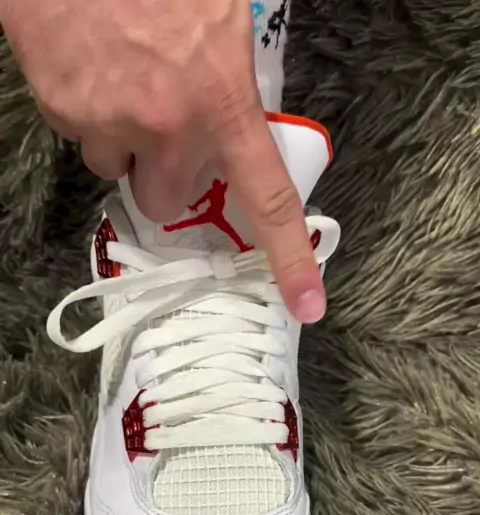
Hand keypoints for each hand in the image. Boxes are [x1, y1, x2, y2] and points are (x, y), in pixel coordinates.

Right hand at [1, 0, 325, 321]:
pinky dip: (85, 107)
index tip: (307, 304)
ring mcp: (109, 120)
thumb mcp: (220, 18)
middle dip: (164, 172)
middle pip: (165, 198)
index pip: (266, 198)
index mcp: (223, 100)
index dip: (289, 258)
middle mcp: (167, 125)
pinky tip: (90, 60)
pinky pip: (78, 132)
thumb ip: (228, 84)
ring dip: (121, 137)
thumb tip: (225, 127)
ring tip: (119, 74)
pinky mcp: (62, 108)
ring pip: (116, 165)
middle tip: (161, 122)